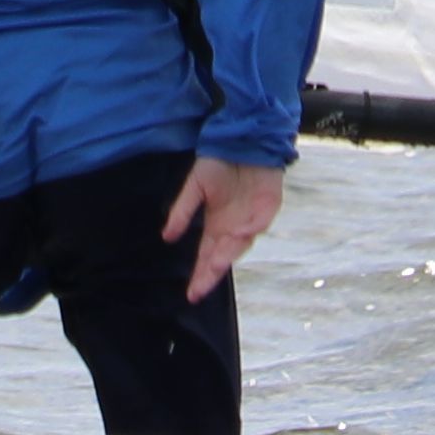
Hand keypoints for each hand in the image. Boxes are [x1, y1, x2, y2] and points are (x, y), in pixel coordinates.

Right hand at [159, 156, 282, 300]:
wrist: (243, 140)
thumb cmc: (219, 162)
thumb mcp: (195, 186)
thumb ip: (183, 211)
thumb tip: (166, 236)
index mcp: (217, 226)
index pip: (206, 257)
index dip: (200, 275)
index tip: (190, 295)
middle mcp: (234, 228)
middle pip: (222, 257)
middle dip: (211, 274)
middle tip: (198, 290)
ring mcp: (252, 220)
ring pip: (240, 244)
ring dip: (228, 255)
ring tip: (214, 266)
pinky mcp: (268, 208)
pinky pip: (259, 222)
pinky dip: (250, 229)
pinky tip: (239, 234)